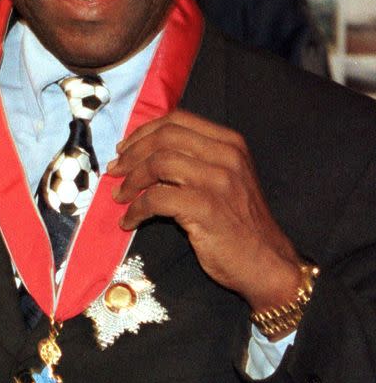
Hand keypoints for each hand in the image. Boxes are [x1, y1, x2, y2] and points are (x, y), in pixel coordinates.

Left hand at [107, 110, 301, 312]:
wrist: (268, 262)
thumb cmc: (240, 223)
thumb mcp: (225, 179)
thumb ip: (194, 161)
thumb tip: (144, 156)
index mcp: (230, 143)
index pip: (178, 120)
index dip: (145, 131)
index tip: (125, 147)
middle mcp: (226, 155)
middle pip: (165, 138)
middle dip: (132, 153)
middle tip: (115, 171)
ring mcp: (218, 181)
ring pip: (159, 164)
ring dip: (131, 181)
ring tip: (120, 197)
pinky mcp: (206, 208)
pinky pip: (157, 199)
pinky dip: (137, 209)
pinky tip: (130, 221)